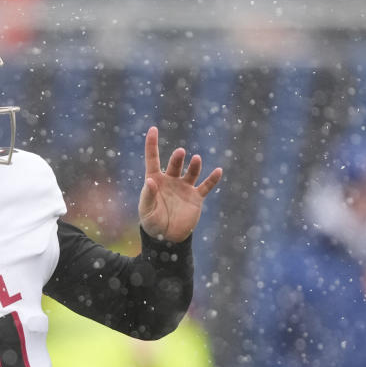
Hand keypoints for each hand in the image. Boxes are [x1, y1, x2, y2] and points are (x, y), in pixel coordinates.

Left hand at [138, 126, 222, 241]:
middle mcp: (170, 180)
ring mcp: (184, 187)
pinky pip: (206, 186)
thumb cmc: (152, 223)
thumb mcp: (147, 211)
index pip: (152, 158)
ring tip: (196, 159)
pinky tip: (218, 171)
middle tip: (180, 153)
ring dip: (195, 165)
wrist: (166, 237)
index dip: (152, 144)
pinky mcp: (196, 197)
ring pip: (191, 172)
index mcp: (155, 180)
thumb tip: (150, 181)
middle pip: (175, 164)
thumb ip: (148, 196)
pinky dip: (212, 179)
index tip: (153, 129)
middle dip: (178, 158)